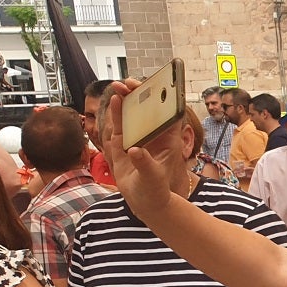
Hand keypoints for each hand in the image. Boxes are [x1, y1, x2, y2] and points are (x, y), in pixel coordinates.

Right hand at [101, 81, 194, 215]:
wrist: (145, 203)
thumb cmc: (155, 192)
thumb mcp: (152, 179)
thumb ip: (144, 164)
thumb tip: (134, 150)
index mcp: (168, 141)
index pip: (170, 115)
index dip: (165, 99)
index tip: (156, 87)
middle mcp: (154, 136)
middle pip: (150, 110)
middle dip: (141, 95)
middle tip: (130, 83)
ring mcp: (139, 138)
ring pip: (134, 114)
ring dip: (127, 100)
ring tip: (119, 86)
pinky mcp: (124, 144)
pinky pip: (121, 125)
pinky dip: (118, 112)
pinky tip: (115, 100)